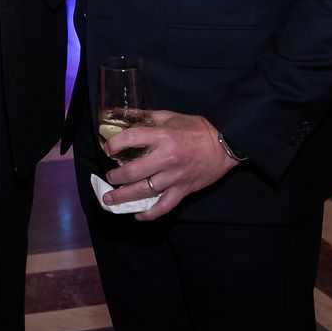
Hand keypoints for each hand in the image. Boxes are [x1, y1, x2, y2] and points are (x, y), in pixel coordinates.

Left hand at [101, 111, 238, 219]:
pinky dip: (150, 213)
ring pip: (145, 191)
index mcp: (163, 136)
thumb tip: (124, 117)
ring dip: (124, 197)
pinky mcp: (184, 190)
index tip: (107, 148)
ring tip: (110, 200)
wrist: (224, 145)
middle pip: (133, 171)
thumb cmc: (195, 128)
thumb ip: (146, 117)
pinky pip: (164, 206)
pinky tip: (138, 215)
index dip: (114, 144)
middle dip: (116, 177)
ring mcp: (175, 177)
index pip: (131, 139)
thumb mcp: (170, 116)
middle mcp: (167, 158)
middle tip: (109, 178)